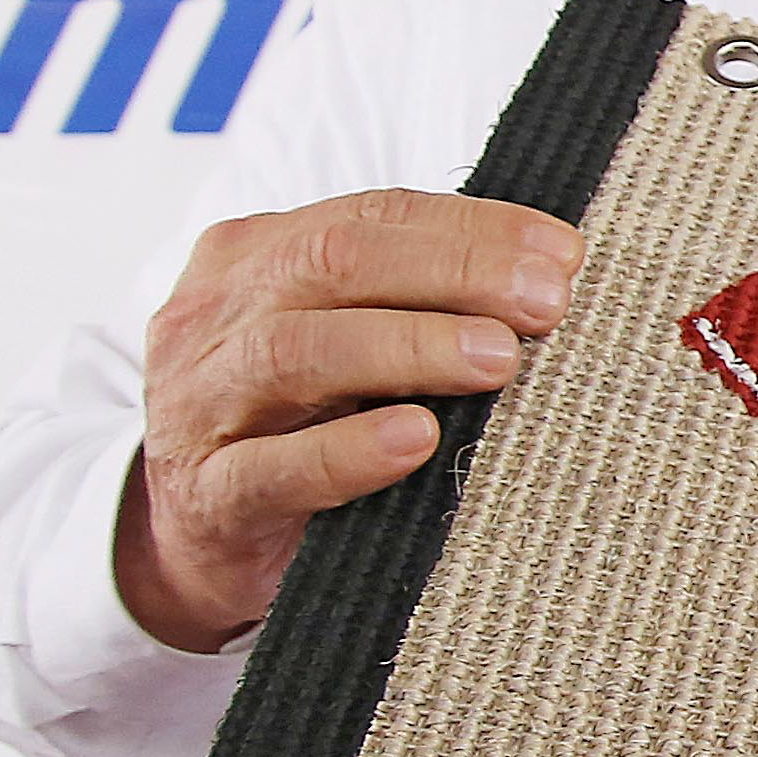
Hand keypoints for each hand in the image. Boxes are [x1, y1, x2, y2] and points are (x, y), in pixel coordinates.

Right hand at [121, 190, 581, 649]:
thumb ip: (411, 303)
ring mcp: (199, 406)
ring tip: (498, 357)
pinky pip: (269, 469)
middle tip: (546, 302)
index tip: (563, 255)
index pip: (369, 216)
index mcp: (250, 257)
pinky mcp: (206, 499)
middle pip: (331, 262)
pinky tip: (416, 439)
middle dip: (453, 272)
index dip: (471, 228)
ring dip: (408, 346)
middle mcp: (213, 317)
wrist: (194, 540)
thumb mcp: (338, 343)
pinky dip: (347, 451)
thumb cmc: (292, 425)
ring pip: (293, 351)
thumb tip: (549, 278)